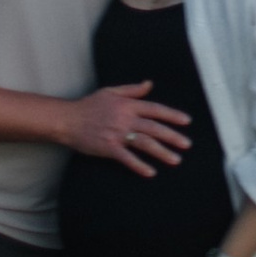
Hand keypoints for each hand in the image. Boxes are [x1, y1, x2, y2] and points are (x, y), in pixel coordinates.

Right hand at [66, 81, 191, 176]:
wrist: (68, 119)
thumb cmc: (89, 105)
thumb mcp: (111, 91)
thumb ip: (132, 90)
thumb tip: (149, 84)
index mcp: (128, 104)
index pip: (155, 109)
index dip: (172, 115)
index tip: (186, 121)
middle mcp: (125, 118)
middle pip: (154, 128)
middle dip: (172, 136)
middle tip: (187, 144)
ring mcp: (117, 133)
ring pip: (144, 143)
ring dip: (162, 152)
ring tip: (176, 159)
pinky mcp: (108, 148)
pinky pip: (127, 158)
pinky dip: (139, 165)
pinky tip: (150, 172)